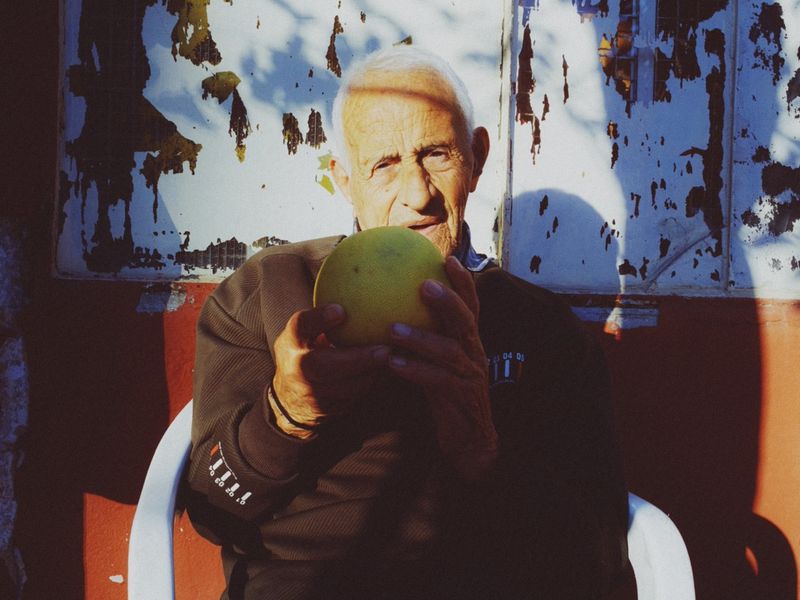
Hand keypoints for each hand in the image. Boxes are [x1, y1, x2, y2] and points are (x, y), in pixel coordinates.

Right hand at [272, 303, 388, 437]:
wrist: (290, 397)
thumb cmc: (307, 349)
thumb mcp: (307, 330)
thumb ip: (328, 314)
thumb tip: (362, 277)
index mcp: (292, 341)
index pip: (301, 326)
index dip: (319, 319)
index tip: (341, 310)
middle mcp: (297, 367)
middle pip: (324, 365)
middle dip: (357, 359)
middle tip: (386, 350)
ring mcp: (310, 392)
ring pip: (345, 387)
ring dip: (374, 375)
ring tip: (398, 361)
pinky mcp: (327, 409)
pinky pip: (355, 397)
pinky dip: (375, 385)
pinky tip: (395, 372)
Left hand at [388, 256, 497, 480]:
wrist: (469, 441)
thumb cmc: (446, 397)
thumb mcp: (437, 363)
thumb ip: (424, 340)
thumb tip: (392, 313)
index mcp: (470, 342)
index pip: (471, 306)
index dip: (463, 282)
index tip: (447, 259)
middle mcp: (474, 354)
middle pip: (465, 321)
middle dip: (447, 300)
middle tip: (423, 284)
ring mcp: (471, 377)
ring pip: (449, 351)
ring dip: (420, 338)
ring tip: (392, 329)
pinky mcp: (462, 399)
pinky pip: (437, 381)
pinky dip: (415, 370)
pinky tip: (392, 363)